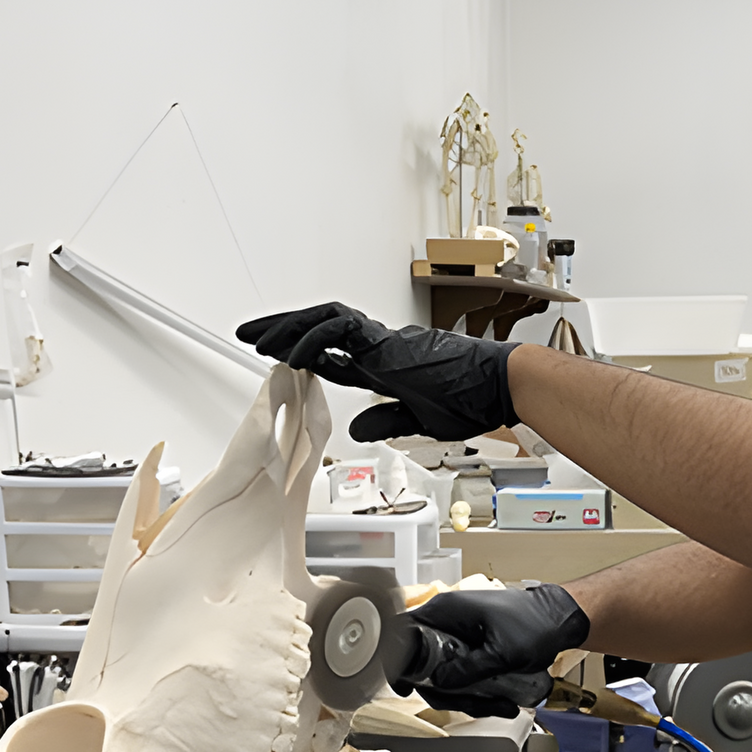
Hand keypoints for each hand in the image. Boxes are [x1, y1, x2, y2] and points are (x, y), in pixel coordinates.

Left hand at [235, 302, 519, 442]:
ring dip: (287, 328)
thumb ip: (385, 421)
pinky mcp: (386, 342)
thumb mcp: (419, 420)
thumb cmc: (474, 400)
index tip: (282, 358)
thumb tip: (355, 430)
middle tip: (252, 336)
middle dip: (284, 330)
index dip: (306, 354)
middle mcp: (382, 346)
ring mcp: (383, 341)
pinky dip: (311, 339)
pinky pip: (337, 331)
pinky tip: (292, 353)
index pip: (337, 354)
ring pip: (322, 320)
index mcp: (389, 364)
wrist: (500, 384)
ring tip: (258, 338)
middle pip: (322, 329)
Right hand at [391, 584, 590, 718]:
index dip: (398, 662)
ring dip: (467, 697)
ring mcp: (457, 635)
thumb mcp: (502, 652)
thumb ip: (468, 669)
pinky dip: (476, 691)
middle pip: (424, 665)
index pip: (403, 633)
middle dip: (448, 693)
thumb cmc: (536, 623)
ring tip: (499, 705)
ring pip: (444, 675)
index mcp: (446, 611)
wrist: (560, 620)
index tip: (406, 686)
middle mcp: (447, 621)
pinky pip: (460, 674)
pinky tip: (500, 701)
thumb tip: (439, 683)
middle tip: (475, 704)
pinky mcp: (469, 648)